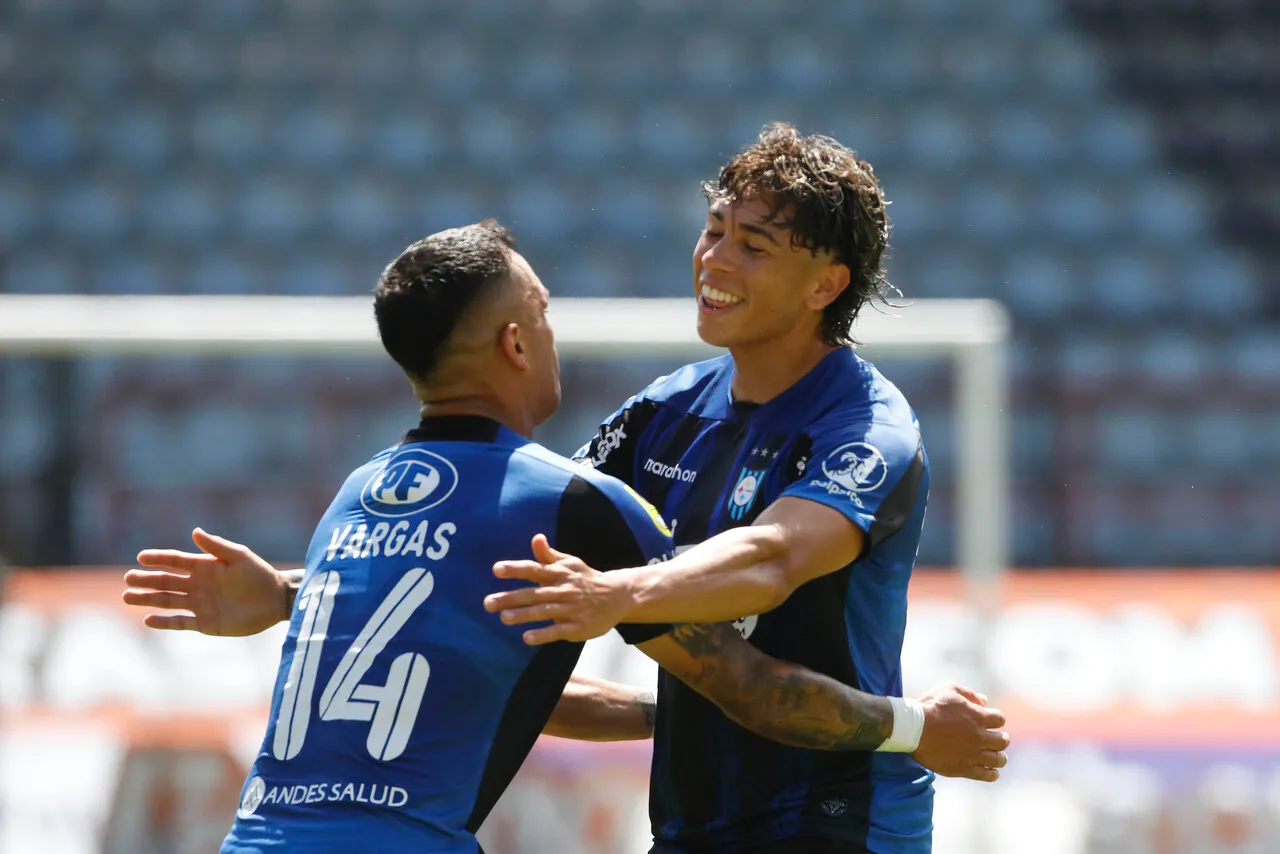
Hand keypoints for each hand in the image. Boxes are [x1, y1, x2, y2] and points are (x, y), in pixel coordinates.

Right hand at [122, 528, 291, 636]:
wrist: (275, 600)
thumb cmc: (259, 575)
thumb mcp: (239, 556)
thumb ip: (217, 546)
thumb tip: (194, 532)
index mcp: (205, 566)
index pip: (176, 561)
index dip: (159, 559)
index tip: (141, 557)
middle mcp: (198, 584)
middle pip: (166, 582)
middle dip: (146, 580)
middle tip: (128, 579)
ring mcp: (200, 604)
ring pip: (168, 601)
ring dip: (148, 599)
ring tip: (128, 596)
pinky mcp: (206, 623)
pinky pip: (180, 622)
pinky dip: (164, 621)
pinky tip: (148, 619)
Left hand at [483, 534, 629, 644]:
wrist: (617, 596)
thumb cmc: (586, 579)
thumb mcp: (570, 563)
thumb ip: (549, 555)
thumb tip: (536, 537)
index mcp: (559, 573)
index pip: (534, 569)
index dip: (516, 569)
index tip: (496, 570)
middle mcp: (564, 590)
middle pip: (534, 594)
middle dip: (510, 598)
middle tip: (487, 603)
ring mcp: (571, 609)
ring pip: (544, 612)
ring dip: (523, 615)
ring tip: (503, 618)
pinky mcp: (578, 627)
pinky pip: (558, 631)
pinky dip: (543, 634)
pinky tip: (526, 638)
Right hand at [910, 682, 1008, 781]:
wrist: (913, 729)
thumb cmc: (930, 706)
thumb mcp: (949, 689)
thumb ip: (969, 693)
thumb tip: (984, 701)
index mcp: (978, 717)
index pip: (1000, 720)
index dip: (996, 719)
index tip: (989, 720)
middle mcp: (979, 737)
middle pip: (1003, 741)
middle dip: (1000, 738)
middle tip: (995, 738)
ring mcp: (972, 754)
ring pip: (998, 760)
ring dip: (999, 757)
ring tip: (993, 755)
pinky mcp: (963, 768)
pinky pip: (986, 775)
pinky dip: (992, 773)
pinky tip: (992, 771)